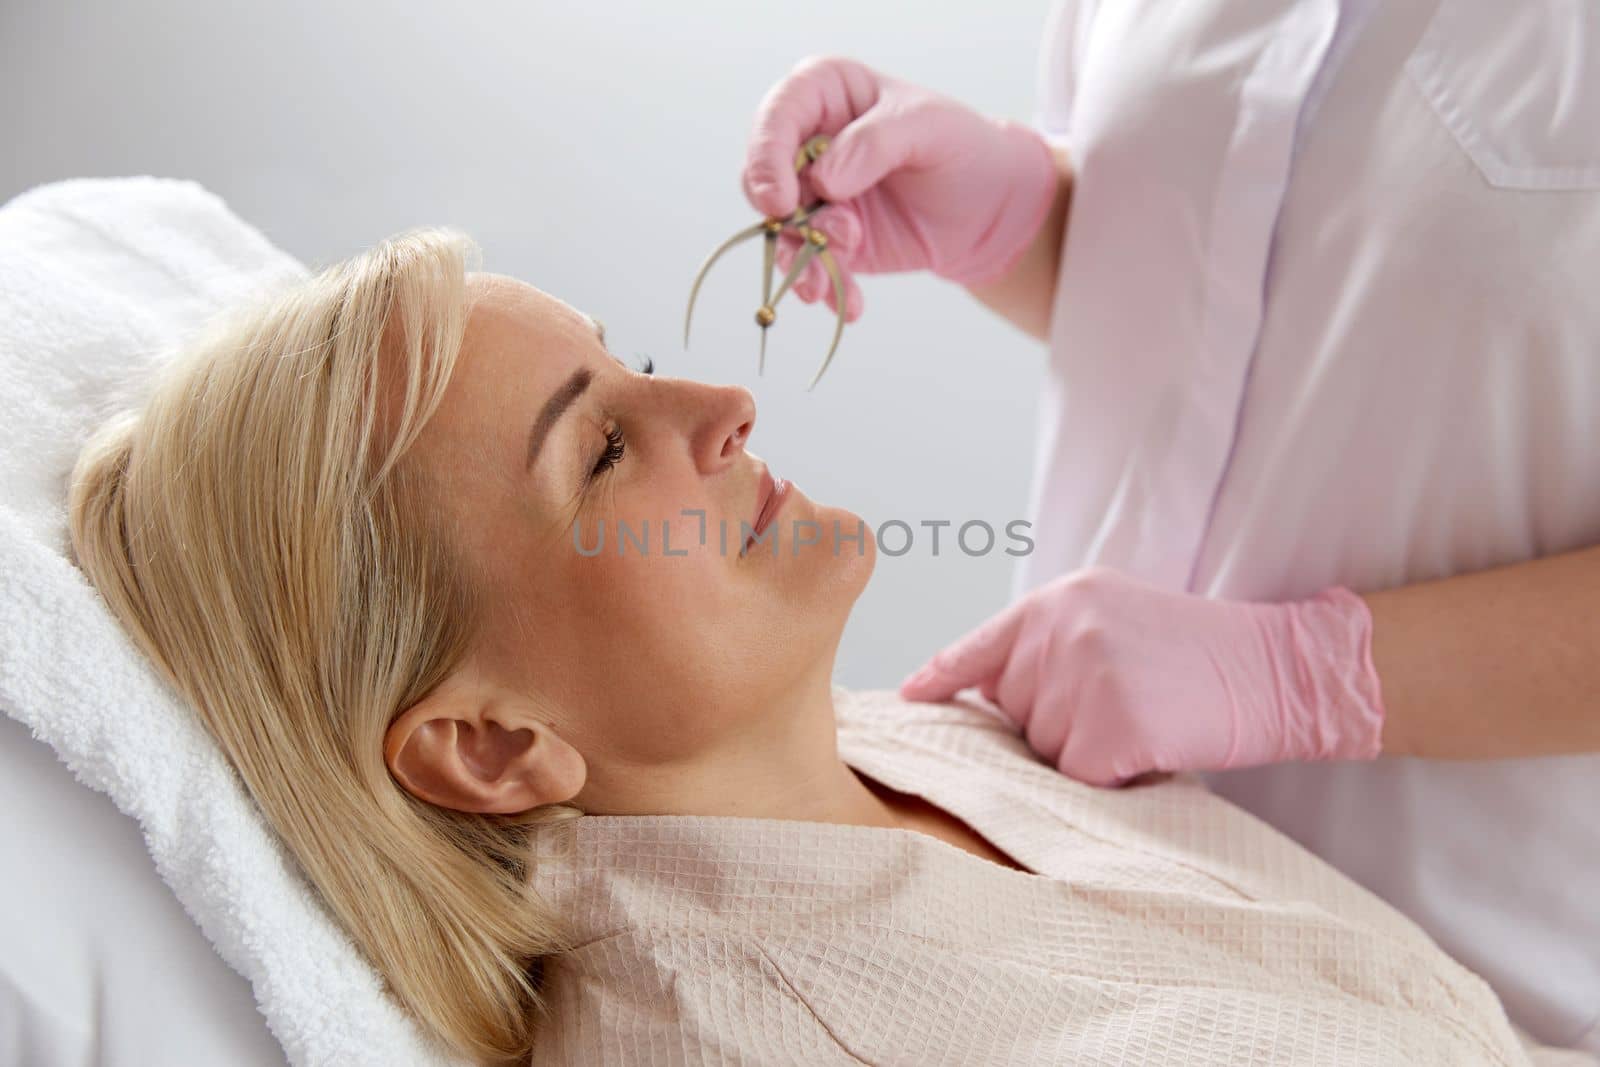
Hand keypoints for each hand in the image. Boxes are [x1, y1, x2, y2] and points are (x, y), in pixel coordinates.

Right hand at [742, 54, 1058, 321]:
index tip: (779, 201)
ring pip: (781, 229)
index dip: (766, 157)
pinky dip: (825, 288)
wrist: (986, 205)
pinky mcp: (825, 238)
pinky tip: (849, 305)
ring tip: (828, 285)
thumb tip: (825, 179)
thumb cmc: (959, 147)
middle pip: (762, 178)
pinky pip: (809, 265)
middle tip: (830, 238)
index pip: (778, 115)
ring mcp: (813, 194)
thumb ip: (875, 143)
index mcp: (825, 93)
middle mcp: (807, 142)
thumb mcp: (929, 128)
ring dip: (801, 261)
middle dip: (785, 218)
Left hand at [897, 567, 1386, 786]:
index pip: (978, 647)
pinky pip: (1077, 778)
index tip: (906, 700)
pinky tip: (1149, 746)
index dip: (940, 678)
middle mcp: (1062, 632)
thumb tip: (983, 688)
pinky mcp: (1112, 729)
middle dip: (1054, 722)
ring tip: (1140, 717)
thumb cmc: (1190, 649)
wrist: (1273, 667)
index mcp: (1058, 600)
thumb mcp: (1109, 613)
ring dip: (1082, 752)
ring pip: (1043, 750)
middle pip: (1013, 712)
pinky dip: (1108, 778)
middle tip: (1121, 701)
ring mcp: (1086, 678)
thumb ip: (1047, 640)